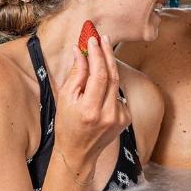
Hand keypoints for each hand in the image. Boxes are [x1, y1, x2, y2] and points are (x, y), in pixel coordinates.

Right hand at [53, 34, 130, 167]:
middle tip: (103, 38)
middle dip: (107, 54)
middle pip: (112, 76)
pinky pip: (118, 94)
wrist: (78, 152)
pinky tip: (99, 92)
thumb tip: (80, 51)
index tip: (93, 39)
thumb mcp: (64, 98)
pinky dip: (109, 87)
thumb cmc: (67, 124)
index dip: (97, 55)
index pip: (99, 75)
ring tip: (98, 57)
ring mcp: (120, 117)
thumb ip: (75, 74)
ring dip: (107, 68)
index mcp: (91, 110)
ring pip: (116, 83)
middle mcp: (109, 114)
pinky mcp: (126, 118)